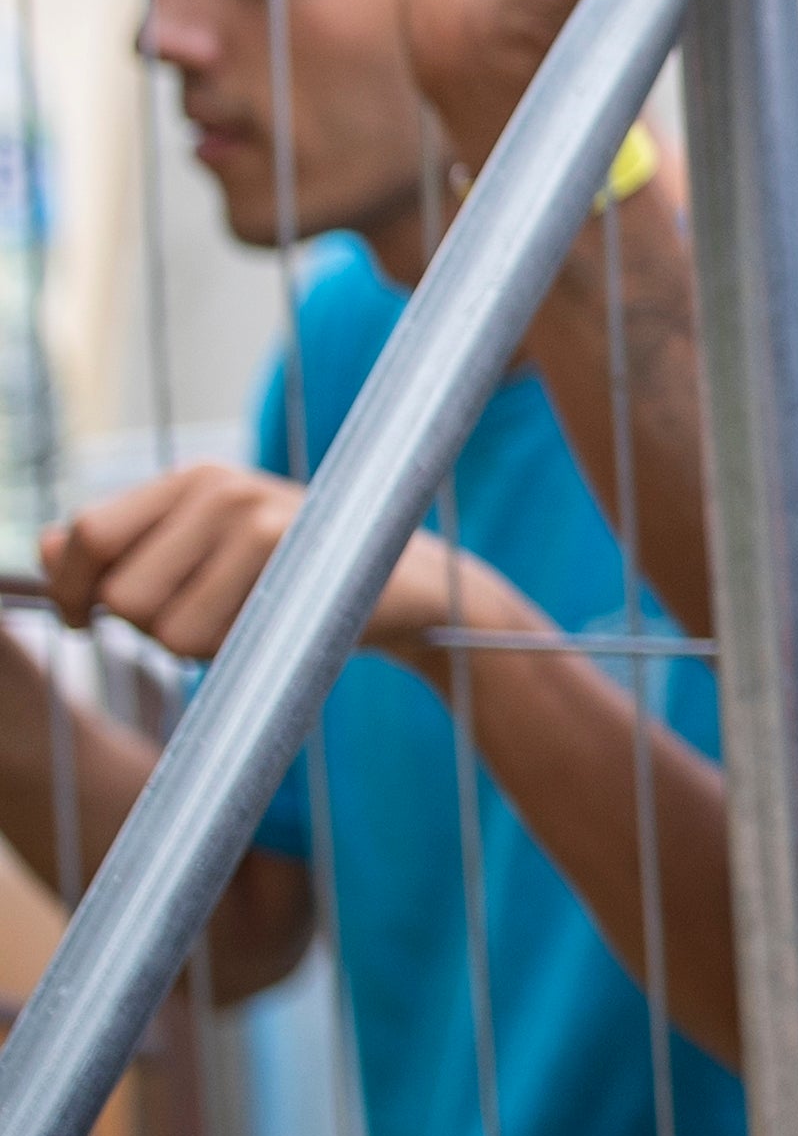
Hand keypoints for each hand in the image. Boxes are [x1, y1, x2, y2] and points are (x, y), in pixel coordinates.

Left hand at [42, 463, 510, 667]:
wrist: (415, 591)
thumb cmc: (303, 581)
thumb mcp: (209, 556)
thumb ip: (130, 548)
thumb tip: (43, 546)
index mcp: (192, 481)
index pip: (84, 535)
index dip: (70, 590)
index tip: (83, 622)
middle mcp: (217, 485)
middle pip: (118, 594)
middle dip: (148, 630)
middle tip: (206, 623)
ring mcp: (252, 515)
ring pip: (158, 624)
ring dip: (193, 648)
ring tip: (246, 626)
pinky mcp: (283, 553)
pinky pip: (205, 637)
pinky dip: (228, 654)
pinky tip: (271, 632)